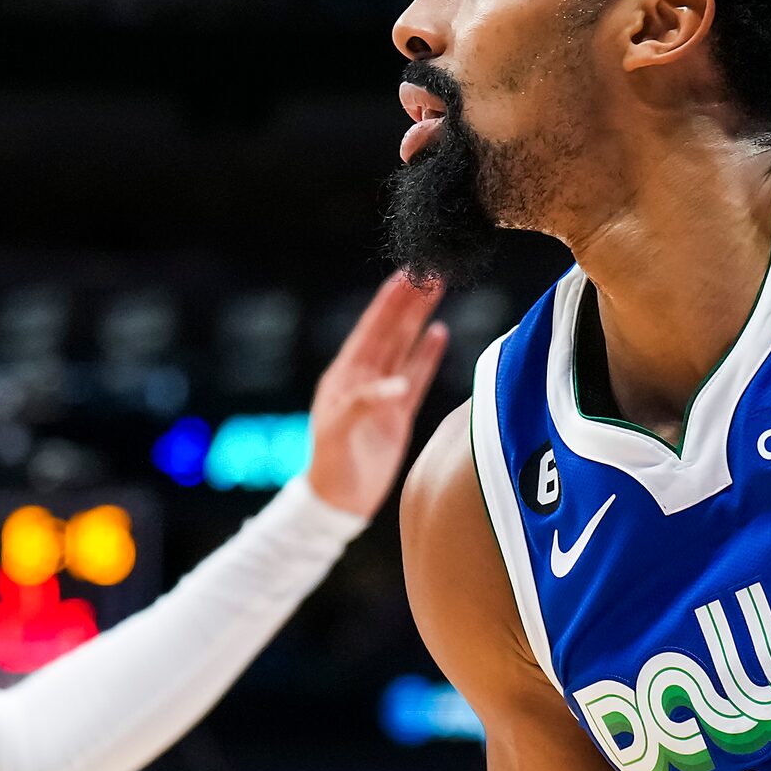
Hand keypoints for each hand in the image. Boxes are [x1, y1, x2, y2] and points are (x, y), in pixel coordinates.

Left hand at [303, 274, 449, 517]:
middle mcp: (365, 377)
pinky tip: (439, 333)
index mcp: (345, 375)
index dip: (389, 301)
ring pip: (405, 346)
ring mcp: (383, 392)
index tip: (407, 273)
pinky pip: (416, 374)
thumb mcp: (340, 433)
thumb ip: (364, 405)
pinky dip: (427, 353)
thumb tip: (398, 384)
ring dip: (421, 318)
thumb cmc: (331, 466)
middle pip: (392, 330)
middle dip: (410, 300)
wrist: (338, 501)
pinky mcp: (398, 411)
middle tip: (431, 269)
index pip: (371, 329)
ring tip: (438, 288)